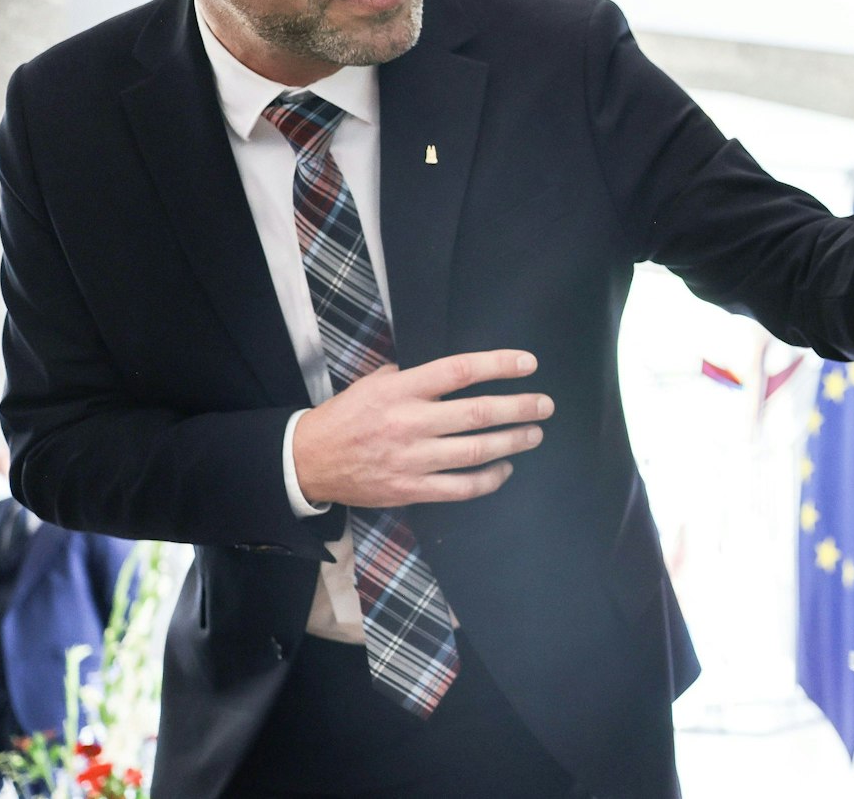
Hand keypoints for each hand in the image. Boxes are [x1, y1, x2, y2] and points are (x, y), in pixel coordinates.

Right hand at [292, 349, 551, 507]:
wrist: (308, 462)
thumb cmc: (346, 416)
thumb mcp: (374, 383)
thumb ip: (413, 376)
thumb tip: (451, 373)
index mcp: (401, 391)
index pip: (460, 371)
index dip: (499, 365)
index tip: (529, 364)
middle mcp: (410, 423)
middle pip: (478, 413)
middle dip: (519, 408)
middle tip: (545, 405)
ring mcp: (412, 459)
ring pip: (476, 452)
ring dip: (512, 442)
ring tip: (535, 434)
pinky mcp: (411, 489)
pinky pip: (461, 488)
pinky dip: (489, 479)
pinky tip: (505, 469)